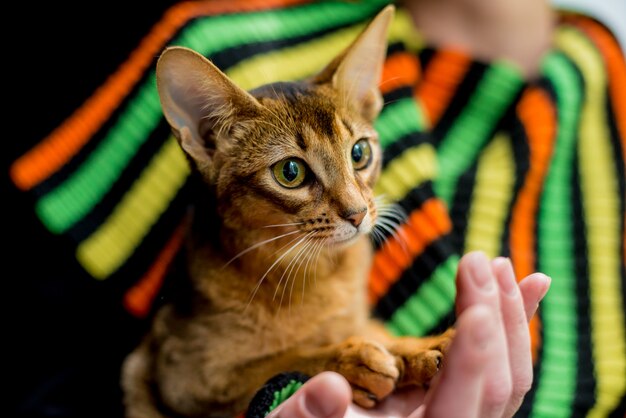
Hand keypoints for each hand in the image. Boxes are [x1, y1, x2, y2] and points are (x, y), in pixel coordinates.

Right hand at [266, 251, 550, 417]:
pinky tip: (527, 285)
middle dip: (491, 319)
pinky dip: (512, 326)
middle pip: (494, 386)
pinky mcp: (466, 401)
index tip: (478, 311)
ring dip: (510, 318)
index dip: (470, 361)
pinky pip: (502, 369)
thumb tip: (329, 388)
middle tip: (478, 262)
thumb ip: (310, 410)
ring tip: (502, 265)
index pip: (456, 409)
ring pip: (510, 379)